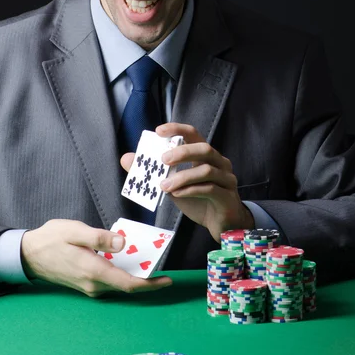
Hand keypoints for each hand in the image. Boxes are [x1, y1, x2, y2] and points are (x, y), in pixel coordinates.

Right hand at [21, 219, 171, 296]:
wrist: (28, 254)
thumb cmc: (51, 239)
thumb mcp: (76, 231)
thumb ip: (100, 238)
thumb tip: (123, 243)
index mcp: (94, 271)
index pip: (128, 284)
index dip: (150, 284)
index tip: (167, 280)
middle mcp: (93, 284)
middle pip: (126, 286)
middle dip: (146, 277)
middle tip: (160, 262)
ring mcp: (88, 286)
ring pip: (118, 284)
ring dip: (134, 275)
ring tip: (148, 259)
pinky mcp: (85, 283)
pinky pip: (109, 281)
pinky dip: (121, 273)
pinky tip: (126, 260)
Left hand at [121, 123, 253, 242]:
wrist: (221, 224)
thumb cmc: (198, 200)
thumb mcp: (172, 185)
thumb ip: (154, 172)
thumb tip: (127, 159)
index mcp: (205, 155)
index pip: (193, 134)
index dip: (177, 129)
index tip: (159, 131)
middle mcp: (219, 162)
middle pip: (204, 148)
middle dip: (182, 152)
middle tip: (163, 160)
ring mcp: (226, 178)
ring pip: (207, 170)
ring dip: (182, 177)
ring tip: (164, 186)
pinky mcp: (227, 196)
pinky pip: (210, 189)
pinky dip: (191, 190)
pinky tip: (177, 195)